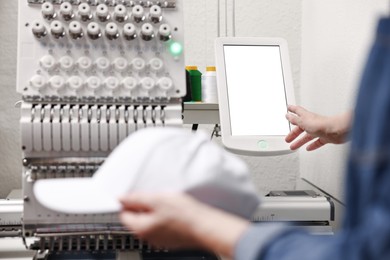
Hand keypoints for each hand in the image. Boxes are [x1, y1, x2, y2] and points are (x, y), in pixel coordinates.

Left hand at [119, 192, 249, 256]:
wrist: (205, 226)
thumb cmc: (184, 214)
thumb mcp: (156, 199)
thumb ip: (136, 199)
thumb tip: (121, 198)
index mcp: (141, 228)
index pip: (124, 214)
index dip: (129, 202)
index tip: (137, 194)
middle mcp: (148, 237)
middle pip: (137, 219)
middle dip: (143, 207)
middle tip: (155, 197)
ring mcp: (161, 240)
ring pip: (151, 222)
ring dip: (155, 212)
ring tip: (167, 203)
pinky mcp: (172, 239)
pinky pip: (162, 226)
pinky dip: (166, 218)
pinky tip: (175, 211)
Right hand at [285, 105, 351, 150]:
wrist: (336, 131)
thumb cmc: (321, 124)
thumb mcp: (303, 121)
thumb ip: (295, 119)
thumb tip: (288, 115)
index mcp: (307, 117)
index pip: (298, 112)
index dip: (293, 110)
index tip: (288, 109)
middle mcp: (313, 123)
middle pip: (301, 128)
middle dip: (294, 133)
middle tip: (288, 138)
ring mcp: (319, 130)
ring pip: (307, 136)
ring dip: (300, 141)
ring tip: (293, 146)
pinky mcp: (325, 137)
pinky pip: (317, 142)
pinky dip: (312, 145)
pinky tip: (308, 148)